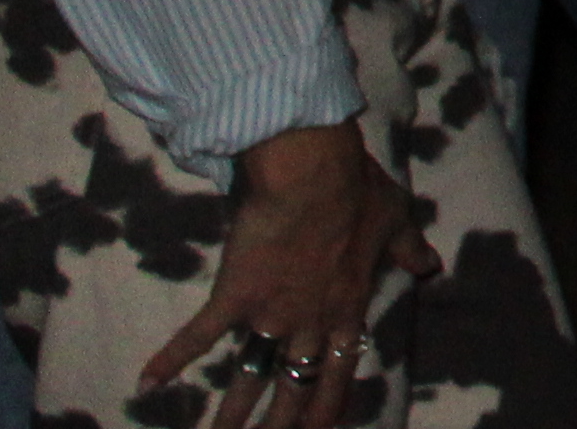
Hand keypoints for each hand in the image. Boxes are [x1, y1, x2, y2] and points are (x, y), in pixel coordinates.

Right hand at [144, 119, 435, 428]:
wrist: (314, 173)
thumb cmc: (359, 191)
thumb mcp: (396, 220)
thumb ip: (409, 250)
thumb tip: (430, 266)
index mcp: (347, 310)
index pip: (339, 374)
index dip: (328, 408)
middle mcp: (310, 324)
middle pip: (294, 389)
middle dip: (278, 425)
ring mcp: (271, 315)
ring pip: (248, 378)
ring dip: (230, 415)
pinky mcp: (234, 297)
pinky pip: (198, 335)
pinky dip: (170, 359)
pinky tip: (146, 384)